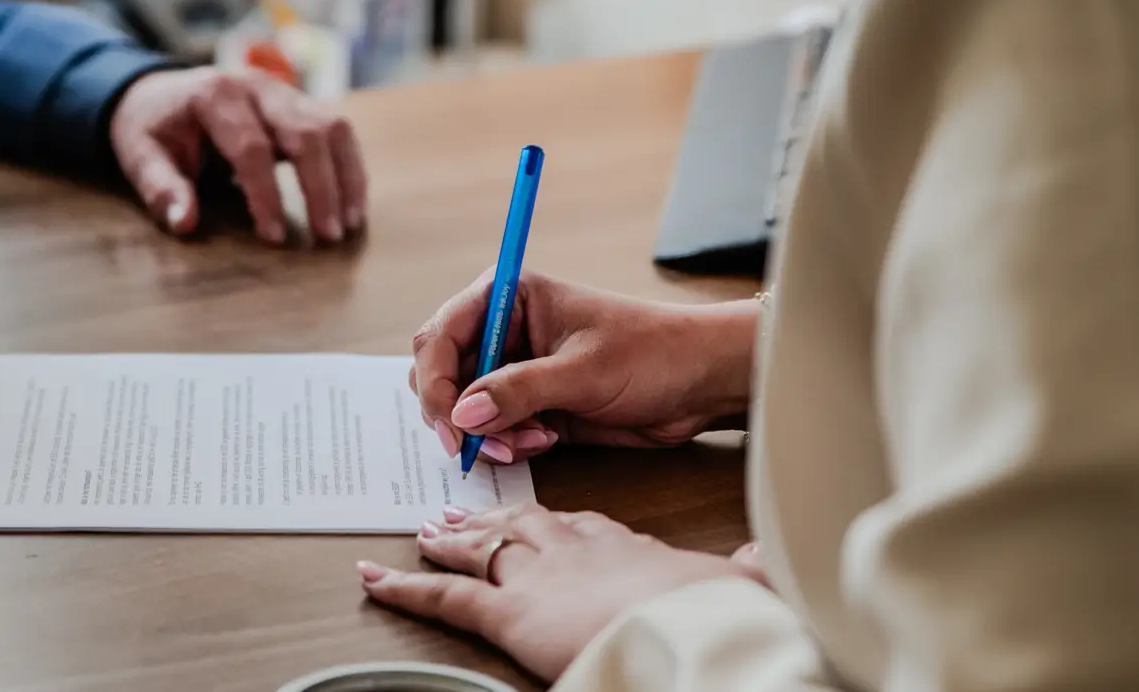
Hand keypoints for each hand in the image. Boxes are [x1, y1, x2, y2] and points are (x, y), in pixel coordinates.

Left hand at [109, 67, 366, 245]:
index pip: (251, 147)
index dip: (266, 194)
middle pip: (305, 131)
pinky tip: (352, 206)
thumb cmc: (153, 129)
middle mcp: (257, 86)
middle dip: (320, 186)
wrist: (158, 93)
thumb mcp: (141, 156)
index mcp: (215, 95)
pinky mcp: (300, 104)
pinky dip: (350, 168)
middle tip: (327, 236)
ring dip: (346, 176)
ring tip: (348, 224)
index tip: (274, 238)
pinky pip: (338, 131)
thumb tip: (185, 223)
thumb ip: (162, 188)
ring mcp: (284, 91)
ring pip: (333, 126)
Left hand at [359, 505, 761, 681]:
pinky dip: (405, 588)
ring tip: (426, 532)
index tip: (544, 519)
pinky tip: (376, 581)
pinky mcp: (508, 611)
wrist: (696, 625)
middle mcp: (572, 547)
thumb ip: (745, 569)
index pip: (580, 524)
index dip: (556, 522)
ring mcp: (536, 574)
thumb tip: (761, 558)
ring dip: (449, 540)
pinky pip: (446, 596)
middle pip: (522, 524)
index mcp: (623, 544)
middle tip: (463, 513)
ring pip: (480, 548)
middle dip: (492, 518)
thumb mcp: (740, 585)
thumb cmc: (717, 611)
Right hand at [412, 272, 755, 463]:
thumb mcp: (584, 371)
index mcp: (508, 296)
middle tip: (480, 446)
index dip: (436, 381)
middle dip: (457, 414)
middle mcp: (503, 329)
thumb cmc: (653, 353)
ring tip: (531, 441)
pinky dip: (507, 443)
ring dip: (487, 434)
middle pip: (441, 374)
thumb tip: (464, 413)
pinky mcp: (530, 403)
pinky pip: (493, 429)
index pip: (441, 335)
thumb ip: (519, 391)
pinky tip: (544, 441)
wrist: (701, 383)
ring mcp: (514, 368)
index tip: (452, 423)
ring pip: (464, 408)